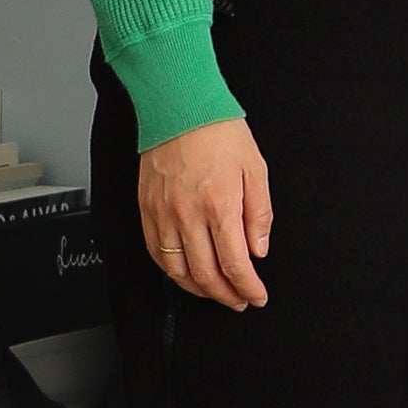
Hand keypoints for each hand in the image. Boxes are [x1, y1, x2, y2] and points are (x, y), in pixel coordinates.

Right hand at [139, 118, 273, 309]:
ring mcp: (163, 214)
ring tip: (215, 293)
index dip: (248, 288)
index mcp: (220, 206)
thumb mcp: (255, 170)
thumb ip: (259, 215)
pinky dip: (172, 271)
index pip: (235, 265)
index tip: (257, 296)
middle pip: (206, 275)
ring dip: (198, 289)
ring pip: (177, 270)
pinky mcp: (147, 209)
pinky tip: (185, 274)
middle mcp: (188, 215)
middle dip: (226, 296)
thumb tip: (258, 250)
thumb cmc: (219, 132)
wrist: (179, 106)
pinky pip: (156, 252)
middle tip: (239, 301)